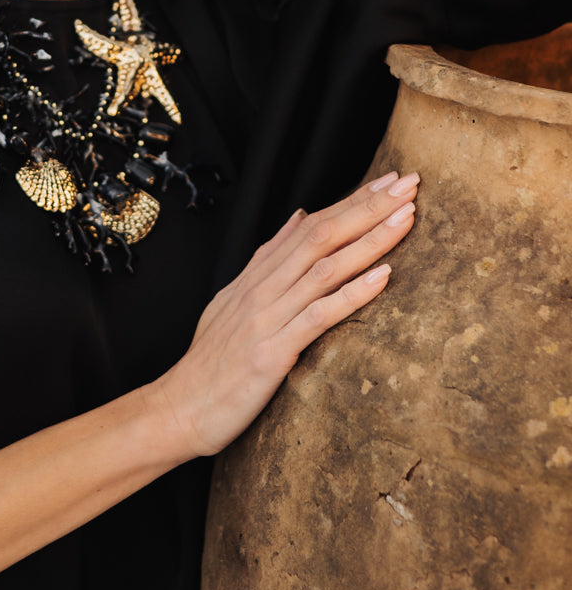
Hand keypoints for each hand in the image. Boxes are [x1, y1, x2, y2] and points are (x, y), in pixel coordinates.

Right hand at [151, 170, 418, 457]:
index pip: (311, 226)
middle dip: (368, 208)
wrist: (180, 408)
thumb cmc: (212, 361)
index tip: (389, 182)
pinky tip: (385, 276)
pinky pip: (320, 316)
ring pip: (326, 268)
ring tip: (406, 217)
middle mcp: (263, 288)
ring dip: (370, 240)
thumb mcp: (235, 299)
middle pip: (322, 236)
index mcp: (257, 276)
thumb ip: (269, 260)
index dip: (352, 202)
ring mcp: (268, 317)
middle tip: (409, 184)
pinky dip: (353, 294)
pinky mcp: (273, 351)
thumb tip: (298, 218)